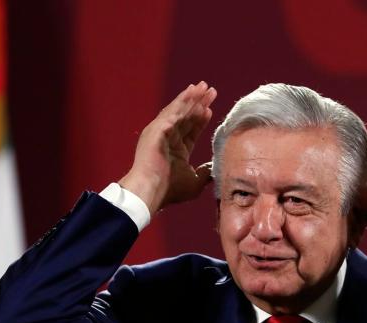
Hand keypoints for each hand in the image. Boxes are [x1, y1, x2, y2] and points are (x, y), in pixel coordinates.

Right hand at [118, 82, 216, 214]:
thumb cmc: (170, 190)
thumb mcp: (194, 182)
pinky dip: (182, 102)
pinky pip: (172, 112)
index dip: (201, 119)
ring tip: (203, 86)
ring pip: (179, 110)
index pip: (190, 129)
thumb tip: (214, 166)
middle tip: (210, 90)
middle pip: (186, 116)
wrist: (152, 191)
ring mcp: (160, 133)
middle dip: (198, 103)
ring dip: (191, 97)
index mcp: (176, 150)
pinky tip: (192, 93)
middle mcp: (167, 138)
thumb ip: (205, 173)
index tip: (210, 109)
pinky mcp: (156, 130)